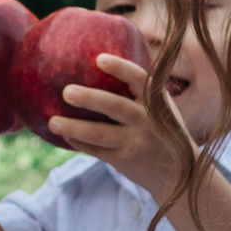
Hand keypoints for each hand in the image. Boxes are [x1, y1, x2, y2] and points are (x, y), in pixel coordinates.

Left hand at [51, 53, 191, 199]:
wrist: (178, 171)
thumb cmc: (160, 128)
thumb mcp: (160, 107)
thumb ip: (139, 90)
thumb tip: (101, 58)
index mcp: (155, 101)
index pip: (139, 79)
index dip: (120, 68)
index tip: (99, 59)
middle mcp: (147, 121)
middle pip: (115, 107)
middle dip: (90, 99)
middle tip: (66, 91)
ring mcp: (135, 142)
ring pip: (100, 134)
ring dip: (74, 127)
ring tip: (53, 121)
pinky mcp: (124, 160)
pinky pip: (96, 150)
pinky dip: (79, 142)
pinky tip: (64, 134)